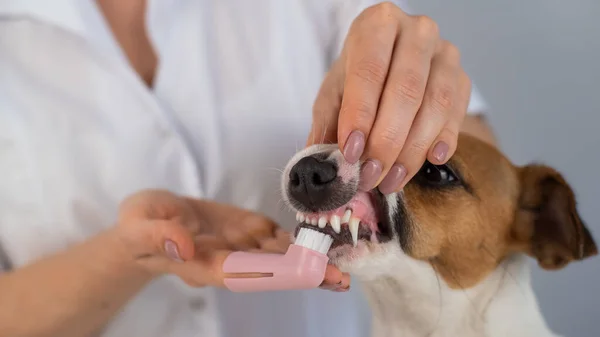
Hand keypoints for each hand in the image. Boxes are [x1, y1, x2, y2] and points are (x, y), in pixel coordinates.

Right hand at [115, 189, 349, 289]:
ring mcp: (241, 247)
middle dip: (302, 275)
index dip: (268, 273)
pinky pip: (278, 240)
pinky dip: (301, 242)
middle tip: (338, 278)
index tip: (297, 274)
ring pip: (280, 258)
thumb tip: (183, 244)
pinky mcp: (249, 232)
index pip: (236, 272)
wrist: (151, 222)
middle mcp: (228, 261)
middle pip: (268, 272)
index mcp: (201, 263)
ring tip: (343, 266)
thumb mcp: (139, 223)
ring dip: (311, 262)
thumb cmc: (140, 225)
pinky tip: (325, 243)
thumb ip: (159, 234)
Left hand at [308, 2, 470, 193]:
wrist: (392, 60)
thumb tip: (323, 161)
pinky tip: (430, 160)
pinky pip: (457, 113)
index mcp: (377, 24)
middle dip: (386, 141)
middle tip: (370, 174)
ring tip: (391, 179)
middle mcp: (416, 32)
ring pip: (435, 105)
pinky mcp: (462, 77)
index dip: (360, 115)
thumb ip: (328, 122)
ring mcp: (444, 53)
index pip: (370, 70)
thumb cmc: (359, 74)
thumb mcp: (335, 90)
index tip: (351, 153)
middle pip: (405, 90)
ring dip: (412, 150)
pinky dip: (444, 140)